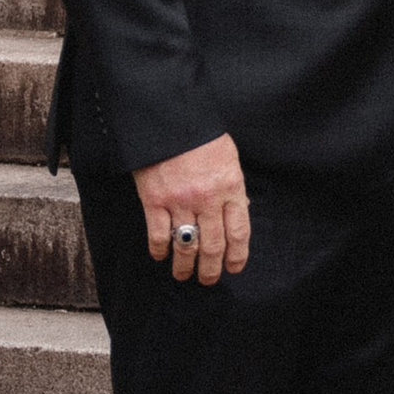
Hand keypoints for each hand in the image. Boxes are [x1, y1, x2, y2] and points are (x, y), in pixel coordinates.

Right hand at [135, 133, 251, 283]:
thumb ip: (233, 187)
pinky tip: (161, 256)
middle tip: (208, 280)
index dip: (237, 255)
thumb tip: (239, 213)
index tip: (234, 267)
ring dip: (185, 266)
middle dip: (211, 269)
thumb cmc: (199, 133)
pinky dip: (159, 250)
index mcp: (230, 185)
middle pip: (213, 245)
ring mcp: (179, 200)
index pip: (239, 231)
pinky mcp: (154, 199)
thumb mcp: (227, 157)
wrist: (167, 113)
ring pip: (186, 245)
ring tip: (184, 275)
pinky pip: (158, 234)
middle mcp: (207, 198)